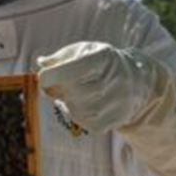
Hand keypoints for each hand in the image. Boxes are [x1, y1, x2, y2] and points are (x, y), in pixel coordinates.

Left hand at [37, 42, 155, 133]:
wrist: (134, 79)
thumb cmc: (100, 63)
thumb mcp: (82, 51)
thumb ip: (59, 58)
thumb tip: (41, 63)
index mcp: (102, 58)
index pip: (71, 69)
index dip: (50, 75)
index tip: (43, 77)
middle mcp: (113, 79)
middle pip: (73, 91)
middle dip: (58, 90)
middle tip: (57, 86)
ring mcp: (118, 100)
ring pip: (79, 110)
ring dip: (67, 104)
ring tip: (71, 94)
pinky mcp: (118, 118)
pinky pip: (88, 123)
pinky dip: (77, 116)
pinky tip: (79, 106)